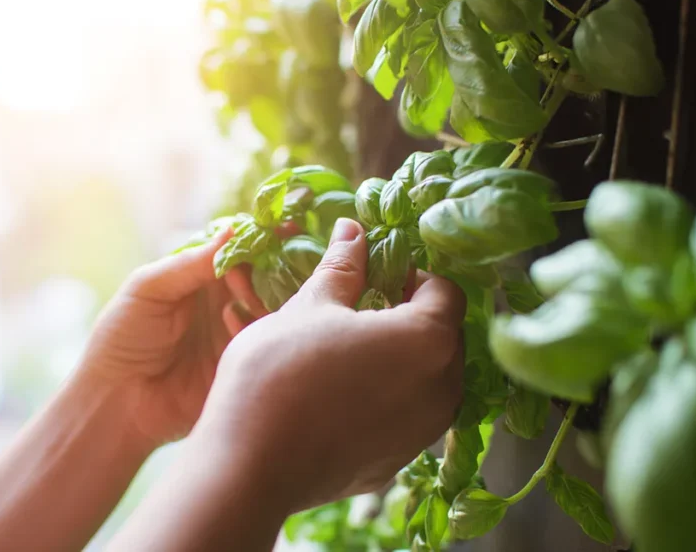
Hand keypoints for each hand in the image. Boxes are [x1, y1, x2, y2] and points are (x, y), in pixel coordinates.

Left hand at [80, 231, 268, 446]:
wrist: (115, 400)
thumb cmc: (121, 338)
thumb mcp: (148, 288)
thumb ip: (190, 263)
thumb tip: (233, 230)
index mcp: (200, 279)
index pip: (241, 252)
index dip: (261, 240)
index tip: (282, 230)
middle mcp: (224, 303)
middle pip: (264, 278)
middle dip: (268, 268)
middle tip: (253, 271)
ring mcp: (235, 335)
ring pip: (271, 308)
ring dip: (262, 296)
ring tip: (241, 297)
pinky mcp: (241, 366)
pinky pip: (265, 343)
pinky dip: (255, 327)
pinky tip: (232, 324)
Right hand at [194, 218, 465, 510]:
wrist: (249, 465)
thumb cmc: (280, 371)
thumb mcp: (309, 307)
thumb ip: (343, 267)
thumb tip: (354, 229)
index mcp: (428, 340)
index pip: (446, 291)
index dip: (412, 274)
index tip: (376, 275)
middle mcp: (441, 390)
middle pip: (444, 338)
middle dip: (410, 317)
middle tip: (360, 310)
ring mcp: (422, 434)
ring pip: (428, 381)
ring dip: (401, 360)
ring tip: (349, 353)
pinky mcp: (396, 463)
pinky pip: (405, 419)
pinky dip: (386, 401)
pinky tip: (340, 397)